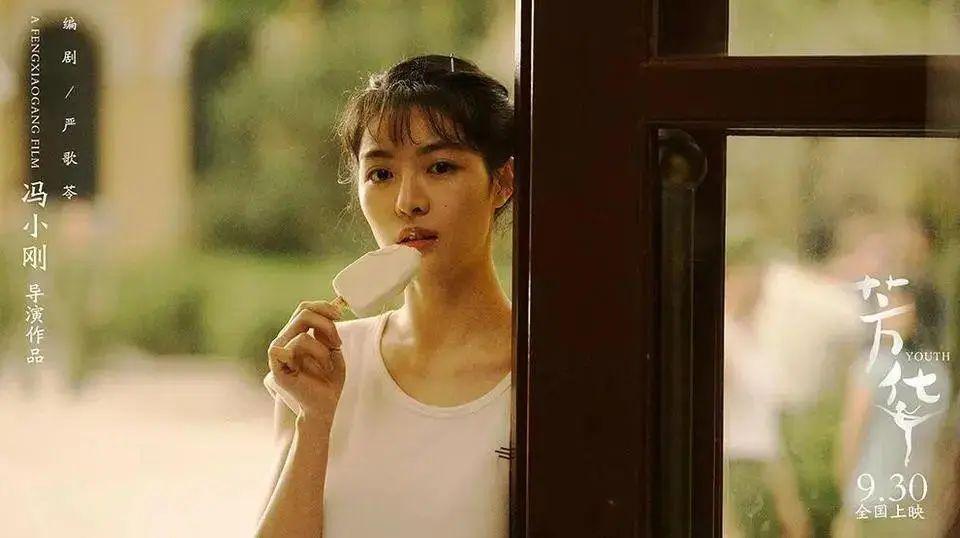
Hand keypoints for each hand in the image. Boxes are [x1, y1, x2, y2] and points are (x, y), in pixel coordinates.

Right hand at [265, 300, 344, 428]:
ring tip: (328, 363)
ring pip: (303, 332)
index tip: (340, 315)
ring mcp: (278, 352)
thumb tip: (330, 309)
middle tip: (338, 344)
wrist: (326, 404)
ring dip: (324, 348)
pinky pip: (296, 345)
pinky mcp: (277, 366)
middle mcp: (283, 340)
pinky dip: (315, 354)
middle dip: (327, 325)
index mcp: (294, 334)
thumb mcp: (333, 347)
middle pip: (303, 313)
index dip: (323, 307)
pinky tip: (320, 368)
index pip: (304, 308)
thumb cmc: (329, 378)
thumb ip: (328, 329)